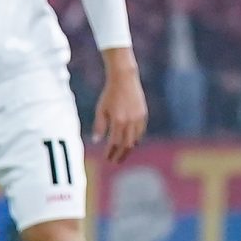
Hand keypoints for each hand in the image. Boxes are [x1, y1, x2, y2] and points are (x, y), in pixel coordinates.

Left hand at [94, 47, 147, 164]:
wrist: (125, 79)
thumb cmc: (110, 94)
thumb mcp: (101, 110)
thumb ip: (99, 126)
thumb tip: (96, 141)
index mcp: (118, 121)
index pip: (114, 143)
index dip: (110, 152)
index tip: (107, 158)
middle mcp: (130, 121)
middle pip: (127, 145)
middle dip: (121, 154)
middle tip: (115, 161)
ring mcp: (139, 118)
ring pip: (135, 140)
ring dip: (129, 148)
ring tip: (122, 153)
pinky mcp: (144, 114)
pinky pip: (141, 131)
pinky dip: (136, 139)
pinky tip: (131, 142)